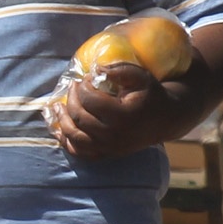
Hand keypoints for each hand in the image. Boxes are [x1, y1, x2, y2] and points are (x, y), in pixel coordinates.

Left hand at [48, 64, 175, 161]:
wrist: (164, 120)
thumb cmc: (150, 95)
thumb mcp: (140, 77)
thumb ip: (119, 70)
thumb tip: (95, 69)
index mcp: (123, 116)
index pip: (91, 100)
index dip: (83, 86)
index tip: (84, 78)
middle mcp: (114, 136)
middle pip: (80, 117)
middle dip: (72, 99)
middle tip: (72, 87)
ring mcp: (109, 148)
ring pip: (75, 137)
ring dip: (62, 121)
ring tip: (57, 106)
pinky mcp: (106, 154)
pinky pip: (80, 152)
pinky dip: (67, 141)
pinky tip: (60, 128)